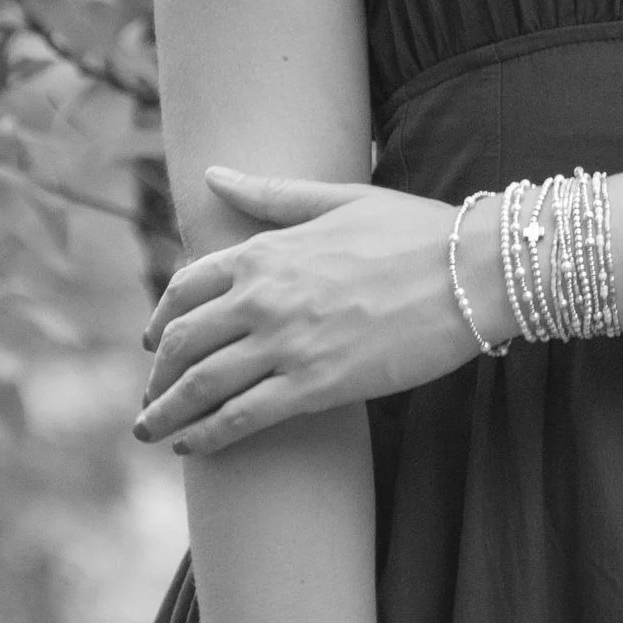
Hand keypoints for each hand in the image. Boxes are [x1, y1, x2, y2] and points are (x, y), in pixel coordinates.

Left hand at [137, 173, 466, 451]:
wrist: (472, 271)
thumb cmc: (416, 231)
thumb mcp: (338, 199)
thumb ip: (270, 194)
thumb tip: (213, 173)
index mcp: (265, 250)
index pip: (185, 289)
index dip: (159, 322)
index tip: (153, 345)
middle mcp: (263, 296)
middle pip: (182, 342)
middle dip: (157, 376)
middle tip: (150, 399)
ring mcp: (286, 343)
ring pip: (200, 385)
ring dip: (166, 413)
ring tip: (150, 431)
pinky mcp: (314, 386)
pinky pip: (240, 418)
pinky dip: (205, 437)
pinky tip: (190, 449)